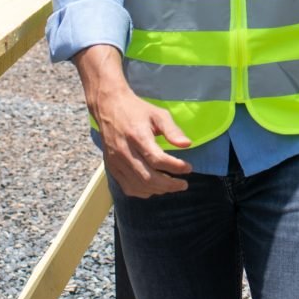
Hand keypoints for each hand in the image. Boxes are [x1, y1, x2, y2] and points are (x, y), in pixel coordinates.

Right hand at [75, 46, 192, 197]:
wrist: (109, 107)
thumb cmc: (137, 110)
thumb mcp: (158, 114)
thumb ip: (172, 130)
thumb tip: (187, 145)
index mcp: (137, 136)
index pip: (157, 159)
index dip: (175, 167)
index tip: (189, 167)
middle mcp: (124, 152)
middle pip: (148, 177)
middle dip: (169, 184)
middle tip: (183, 184)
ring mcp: (116, 162)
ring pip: (138, 185)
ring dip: (158, 190)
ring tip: (172, 186)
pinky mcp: (111, 167)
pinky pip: (127, 187)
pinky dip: (143, 192)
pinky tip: (155, 188)